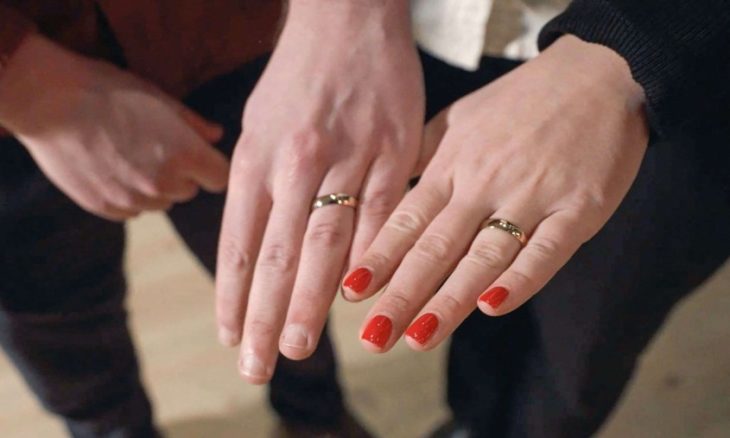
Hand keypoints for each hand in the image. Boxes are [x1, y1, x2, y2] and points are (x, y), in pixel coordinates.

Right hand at [0, 35, 227, 220]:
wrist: (49, 102)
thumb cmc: (108, 92)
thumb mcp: (159, 98)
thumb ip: (193, 123)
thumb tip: (216, 136)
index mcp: (186, 155)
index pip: (220, 178)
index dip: (211, 166)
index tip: (199, 156)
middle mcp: (164, 184)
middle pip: (190, 191)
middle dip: (181, 174)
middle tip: (155, 147)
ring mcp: (134, 199)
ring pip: (161, 203)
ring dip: (154, 187)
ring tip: (129, 155)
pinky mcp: (107, 208)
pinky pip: (132, 210)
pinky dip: (128, 196)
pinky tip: (110, 168)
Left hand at [215, 0, 423, 382]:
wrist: (349, 17)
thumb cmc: (299, 77)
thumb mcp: (258, 124)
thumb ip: (255, 185)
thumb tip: (254, 247)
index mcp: (257, 156)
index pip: (239, 242)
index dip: (231, 295)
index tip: (230, 337)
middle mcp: (296, 161)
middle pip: (277, 255)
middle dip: (264, 317)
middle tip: (259, 365)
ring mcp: (348, 158)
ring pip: (326, 245)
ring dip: (310, 302)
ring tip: (298, 346)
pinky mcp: (395, 152)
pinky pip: (381, 219)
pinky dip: (368, 263)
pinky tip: (359, 300)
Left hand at [344, 35, 648, 351]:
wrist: (600, 72)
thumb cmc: (522, 102)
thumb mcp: (461, 119)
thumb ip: (425, 157)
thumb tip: (388, 191)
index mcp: (454, 165)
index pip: (409, 220)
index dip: (379, 258)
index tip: (352, 292)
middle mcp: (485, 182)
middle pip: (436, 246)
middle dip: (402, 294)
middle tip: (373, 337)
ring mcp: (533, 195)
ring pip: (484, 255)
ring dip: (450, 299)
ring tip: (418, 336)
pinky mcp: (579, 207)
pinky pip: (547, 249)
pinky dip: (521, 279)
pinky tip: (492, 307)